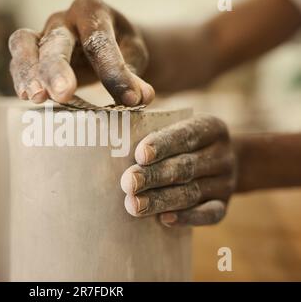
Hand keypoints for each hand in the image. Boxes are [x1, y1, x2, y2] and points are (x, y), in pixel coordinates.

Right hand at [8, 0, 153, 105]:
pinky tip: (26, 96)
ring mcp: (44, 33)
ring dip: (29, 72)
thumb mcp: (134, 54)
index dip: (113, 72)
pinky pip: (18, 59)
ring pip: (26, 44)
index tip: (128, 99)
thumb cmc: (119, 47)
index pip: (99, 41)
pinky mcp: (31, 50)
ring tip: (37, 97)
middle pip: (57, 40)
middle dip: (57, 68)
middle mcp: (64, 19)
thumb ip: (134, 74)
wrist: (102, 43)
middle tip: (63, 94)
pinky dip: (21, 77)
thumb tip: (142, 96)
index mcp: (93, 12)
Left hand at [120, 115, 235, 226]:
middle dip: (154, 176)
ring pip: (191, 193)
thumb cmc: (181, 141)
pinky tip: (164, 220)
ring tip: (134, 205)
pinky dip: (187, 218)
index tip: (140, 155)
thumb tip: (120, 139)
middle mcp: (223, 155)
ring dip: (161, 200)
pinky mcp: (224, 205)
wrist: (217, 162)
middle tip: (128, 183)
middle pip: (186, 167)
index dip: (162, 145)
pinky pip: (209, 215)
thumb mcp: (174, 126)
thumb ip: (153, 128)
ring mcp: (226, 182)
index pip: (187, 135)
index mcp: (212, 128)